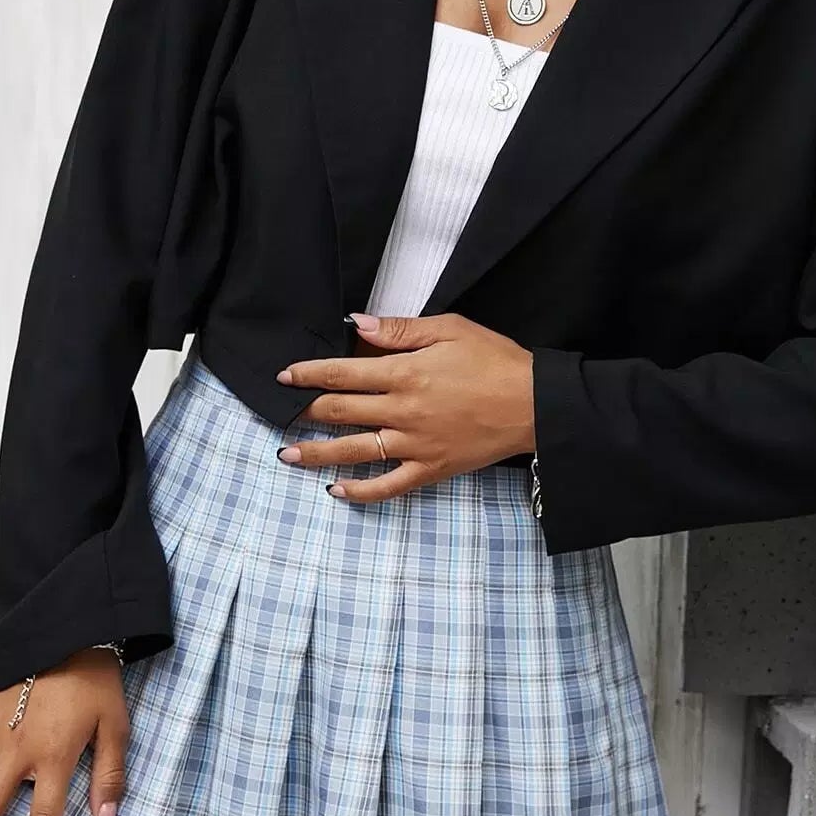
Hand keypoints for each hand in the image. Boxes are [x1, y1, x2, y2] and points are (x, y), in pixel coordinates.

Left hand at [274, 311, 535, 503]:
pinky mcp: (430, 469)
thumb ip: (401, 329)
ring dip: (316, 454)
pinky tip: (337, 491)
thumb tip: (359, 325)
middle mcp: (402, 411)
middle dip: (305, 411)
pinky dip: (360, 491)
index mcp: (405, 373)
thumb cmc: (495, 360)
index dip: (308, 373)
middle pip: (340, 411)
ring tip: (287, 455)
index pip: (342, 372)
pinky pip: (388, 485)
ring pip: (354, 451)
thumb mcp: (450, 329)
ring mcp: (414, 445)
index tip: (285, 375)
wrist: (535, 404)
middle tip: (280, 412)